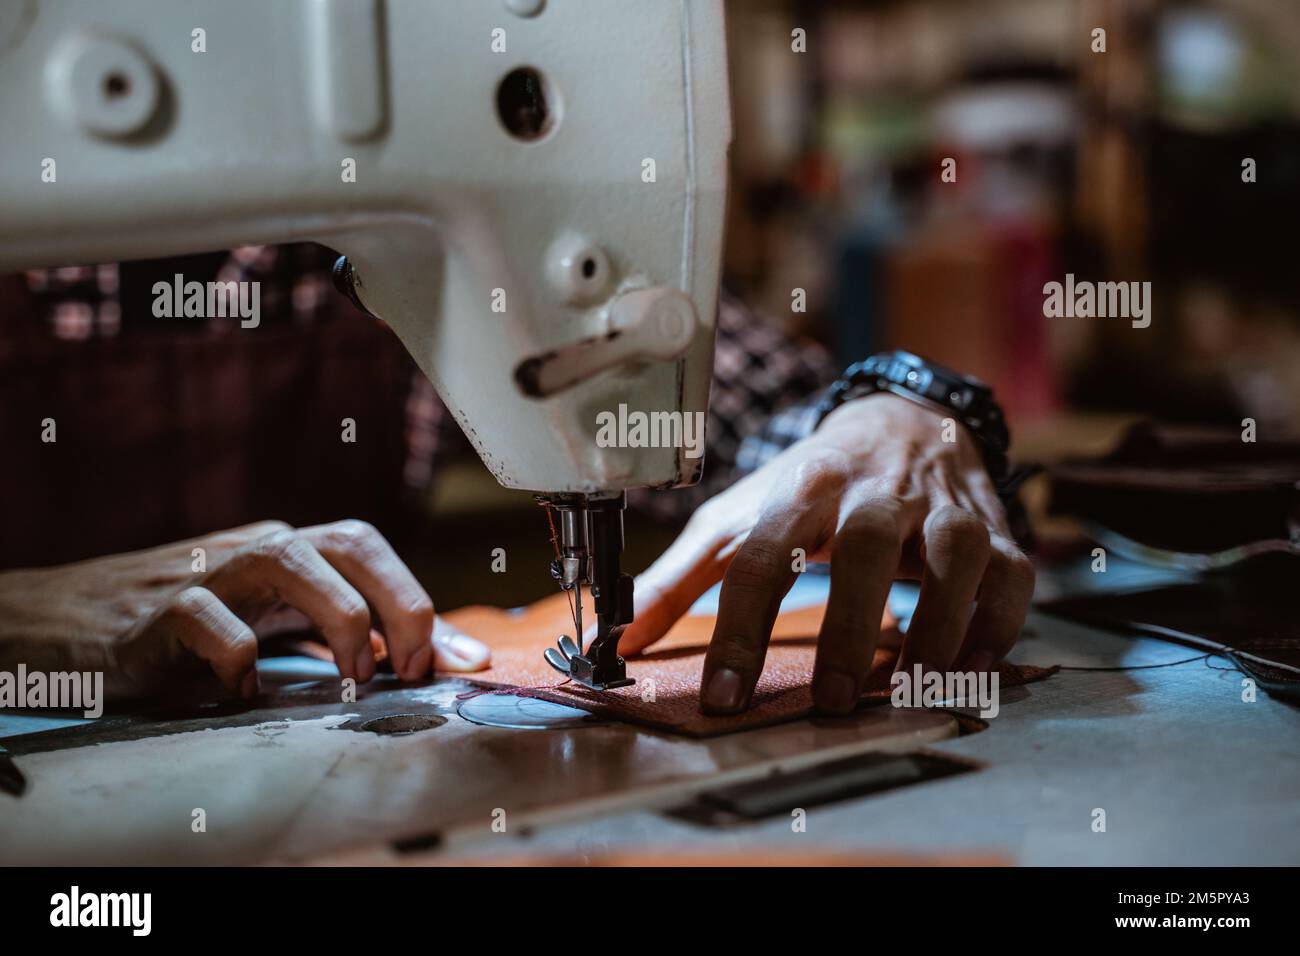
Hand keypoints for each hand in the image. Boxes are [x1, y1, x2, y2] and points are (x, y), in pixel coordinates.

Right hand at [0, 520, 489, 700]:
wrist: (69, 619)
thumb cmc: (191, 622)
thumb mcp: (279, 623)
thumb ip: (363, 633)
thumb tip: (456, 656)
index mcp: (291, 553)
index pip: (369, 548)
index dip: (416, 596)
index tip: (444, 662)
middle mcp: (256, 550)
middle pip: (346, 542)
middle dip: (398, 602)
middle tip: (410, 668)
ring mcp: (207, 573)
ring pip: (285, 559)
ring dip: (339, 617)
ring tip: (354, 677)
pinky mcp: (155, 612)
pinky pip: (205, 618)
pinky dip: (236, 656)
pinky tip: (248, 691)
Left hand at [620, 394, 1033, 715]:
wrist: (903, 419)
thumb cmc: (814, 481)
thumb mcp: (742, 514)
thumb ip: (682, 576)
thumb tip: (618, 636)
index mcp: (802, 485)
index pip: (763, 553)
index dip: (740, 628)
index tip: (724, 697)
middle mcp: (875, 489)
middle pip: (864, 545)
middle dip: (847, 625)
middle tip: (829, 703)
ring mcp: (942, 506)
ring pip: (953, 555)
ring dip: (937, 626)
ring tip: (909, 690)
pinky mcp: (993, 528)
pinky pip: (1011, 576)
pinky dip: (997, 625)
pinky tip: (968, 670)